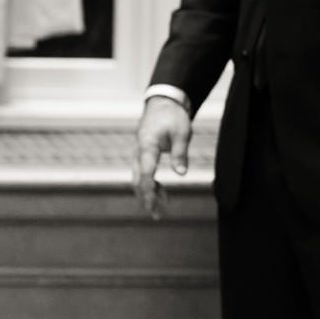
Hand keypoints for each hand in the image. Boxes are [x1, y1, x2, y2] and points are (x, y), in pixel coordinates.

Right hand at [133, 96, 191, 219]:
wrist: (162, 103)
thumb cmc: (173, 116)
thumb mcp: (182, 132)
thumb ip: (180, 153)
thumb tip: (181, 174)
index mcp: (147, 144)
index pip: (145, 172)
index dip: (148, 190)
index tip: (152, 204)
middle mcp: (139, 150)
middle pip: (137, 178)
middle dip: (145, 198)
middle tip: (156, 215)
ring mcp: (139, 152)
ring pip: (138, 178)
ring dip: (148, 193)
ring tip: (160, 209)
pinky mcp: (143, 154)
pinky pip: (142, 173)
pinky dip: (150, 185)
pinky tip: (162, 194)